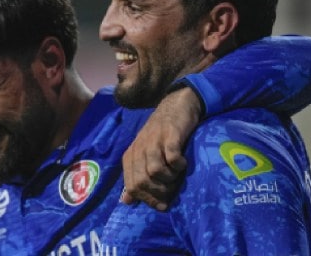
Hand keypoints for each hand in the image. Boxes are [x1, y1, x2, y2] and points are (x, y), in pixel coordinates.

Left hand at [121, 87, 201, 210]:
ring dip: (170, 179)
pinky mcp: (170, 135)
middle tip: (172, 189)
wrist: (175, 106)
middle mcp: (139, 149)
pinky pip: (172, 157)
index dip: (147, 199)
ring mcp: (154, 141)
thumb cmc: (160, 134)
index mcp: (130, 156)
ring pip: (155, 171)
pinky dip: (178, 165)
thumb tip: (127, 201)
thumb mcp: (144, 155)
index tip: (162, 204)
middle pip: (142, 181)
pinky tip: (183, 163)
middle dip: (159, 192)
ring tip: (177, 174)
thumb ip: (136, 176)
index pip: (132, 186)